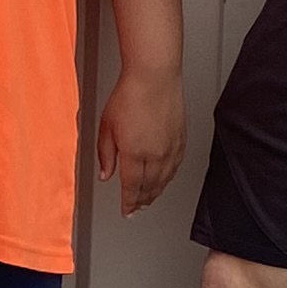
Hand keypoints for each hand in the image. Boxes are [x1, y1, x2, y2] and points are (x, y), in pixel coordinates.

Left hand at [96, 57, 186, 215]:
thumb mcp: (106, 126)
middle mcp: (155, 154)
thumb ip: (106, 154)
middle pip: (150, 186)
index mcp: (134, 153)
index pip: (131, 187)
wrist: (154, 76)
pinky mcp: (181, 140)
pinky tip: (165, 178)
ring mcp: (171, 148)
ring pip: (165, 179)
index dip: (129, 202)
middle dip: (142, 200)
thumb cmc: (130, 94)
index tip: (127, 210)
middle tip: (137, 208)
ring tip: (149, 198)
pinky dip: (169, 177)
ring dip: (156, 191)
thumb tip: (106, 174)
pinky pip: (176, 166)